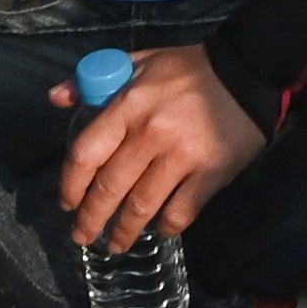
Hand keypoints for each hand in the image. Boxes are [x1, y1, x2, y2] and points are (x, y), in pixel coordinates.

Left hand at [43, 41, 264, 249]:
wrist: (251, 69)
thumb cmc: (190, 69)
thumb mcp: (141, 63)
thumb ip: (95, 80)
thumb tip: (55, 98)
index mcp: (130, 104)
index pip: (86, 154)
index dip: (71, 185)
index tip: (68, 203)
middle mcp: (152, 132)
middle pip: (110, 188)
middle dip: (91, 219)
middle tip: (84, 236)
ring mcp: (183, 155)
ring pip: (141, 207)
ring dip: (123, 232)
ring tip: (116, 244)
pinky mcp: (211, 172)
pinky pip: (180, 212)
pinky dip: (166, 227)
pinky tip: (159, 229)